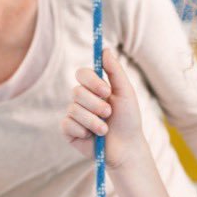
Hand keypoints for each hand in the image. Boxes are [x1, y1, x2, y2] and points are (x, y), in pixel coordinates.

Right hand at [60, 50, 145, 167]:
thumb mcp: (125, 92)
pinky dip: (83, 130)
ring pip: (74, 109)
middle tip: (109, 114)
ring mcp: (74, 114)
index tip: (107, 91)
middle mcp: (82, 99)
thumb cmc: (129, 119)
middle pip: (76, 92)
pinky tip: (91, 136)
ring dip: (94, 121)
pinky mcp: (68, 131)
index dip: (92, 81)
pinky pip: (67, 124)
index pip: (82, 74)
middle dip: (96, 105)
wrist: (127, 147)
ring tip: (105, 129)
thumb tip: (104, 49)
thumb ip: (115, 70)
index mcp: (94, 88)